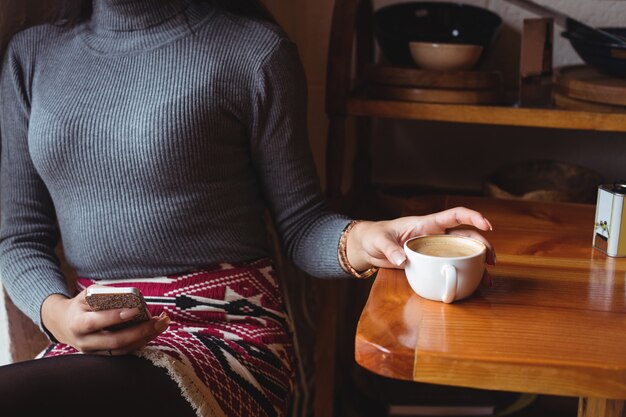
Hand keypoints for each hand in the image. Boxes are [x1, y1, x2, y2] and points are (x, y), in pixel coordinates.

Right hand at [41, 288, 169, 354]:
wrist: (65, 324)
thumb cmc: (82, 305)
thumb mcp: (87, 294)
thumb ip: (106, 294)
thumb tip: (131, 295)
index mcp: (78, 323)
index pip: (96, 322)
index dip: (115, 317)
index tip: (136, 310)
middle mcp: (85, 342)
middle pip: (115, 341)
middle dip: (140, 331)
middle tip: (159, 321)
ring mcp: (95, 353)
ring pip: (123, 350)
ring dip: (146, 338)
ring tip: (162, 324)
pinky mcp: (105, 356)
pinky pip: (126, 352)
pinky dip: (142, 341)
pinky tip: (155, 331)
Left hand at [346, 207, 495, 282]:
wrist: (368, 247)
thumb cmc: (374, 236)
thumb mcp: (380, 241)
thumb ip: (390, 249)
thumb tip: (402, 259)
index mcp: (426, 224)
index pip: (454, 215)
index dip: (472, 217)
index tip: (487, 225)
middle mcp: (435, 235)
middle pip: (465, 236)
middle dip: (482, 245)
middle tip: (492, 259)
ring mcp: (434, 249)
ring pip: (462, 252)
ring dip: (478, 261)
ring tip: (489, 275)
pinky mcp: (430, 262)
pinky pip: (451, 266)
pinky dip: (463, 274)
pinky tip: (473, 284)